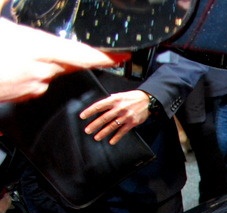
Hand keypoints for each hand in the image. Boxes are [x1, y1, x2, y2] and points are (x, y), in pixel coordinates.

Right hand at [0, 18, 125, 102]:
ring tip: (24, 54)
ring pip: (52, 72)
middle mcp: (41, 69)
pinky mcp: (26, 96)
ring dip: (48, 63)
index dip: (103, 56)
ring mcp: (34, 85)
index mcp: (37, 48)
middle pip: (71, 64)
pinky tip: (18, 65)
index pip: (80, 54)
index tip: (122, 57)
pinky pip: (38, 81)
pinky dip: (35, 72)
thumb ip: (7, 9)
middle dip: (80, 58)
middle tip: (92, 54)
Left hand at [81, 90, 150, 144]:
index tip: (82, 116)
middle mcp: (119, 108)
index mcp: (114, 100)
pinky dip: (116, 137)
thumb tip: (101, 106)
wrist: (147, 100)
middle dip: (95, 125)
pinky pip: (122, 131)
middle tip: (88, 130)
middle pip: (104, 118)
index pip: (99, 106)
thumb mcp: (120, 95)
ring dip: (103, 132)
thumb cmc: (133, 97)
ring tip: (97, 137)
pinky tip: (111, 141)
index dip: (90, 111)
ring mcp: (125, 116)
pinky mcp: (132, 123)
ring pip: (112, 126)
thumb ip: (110, 100)